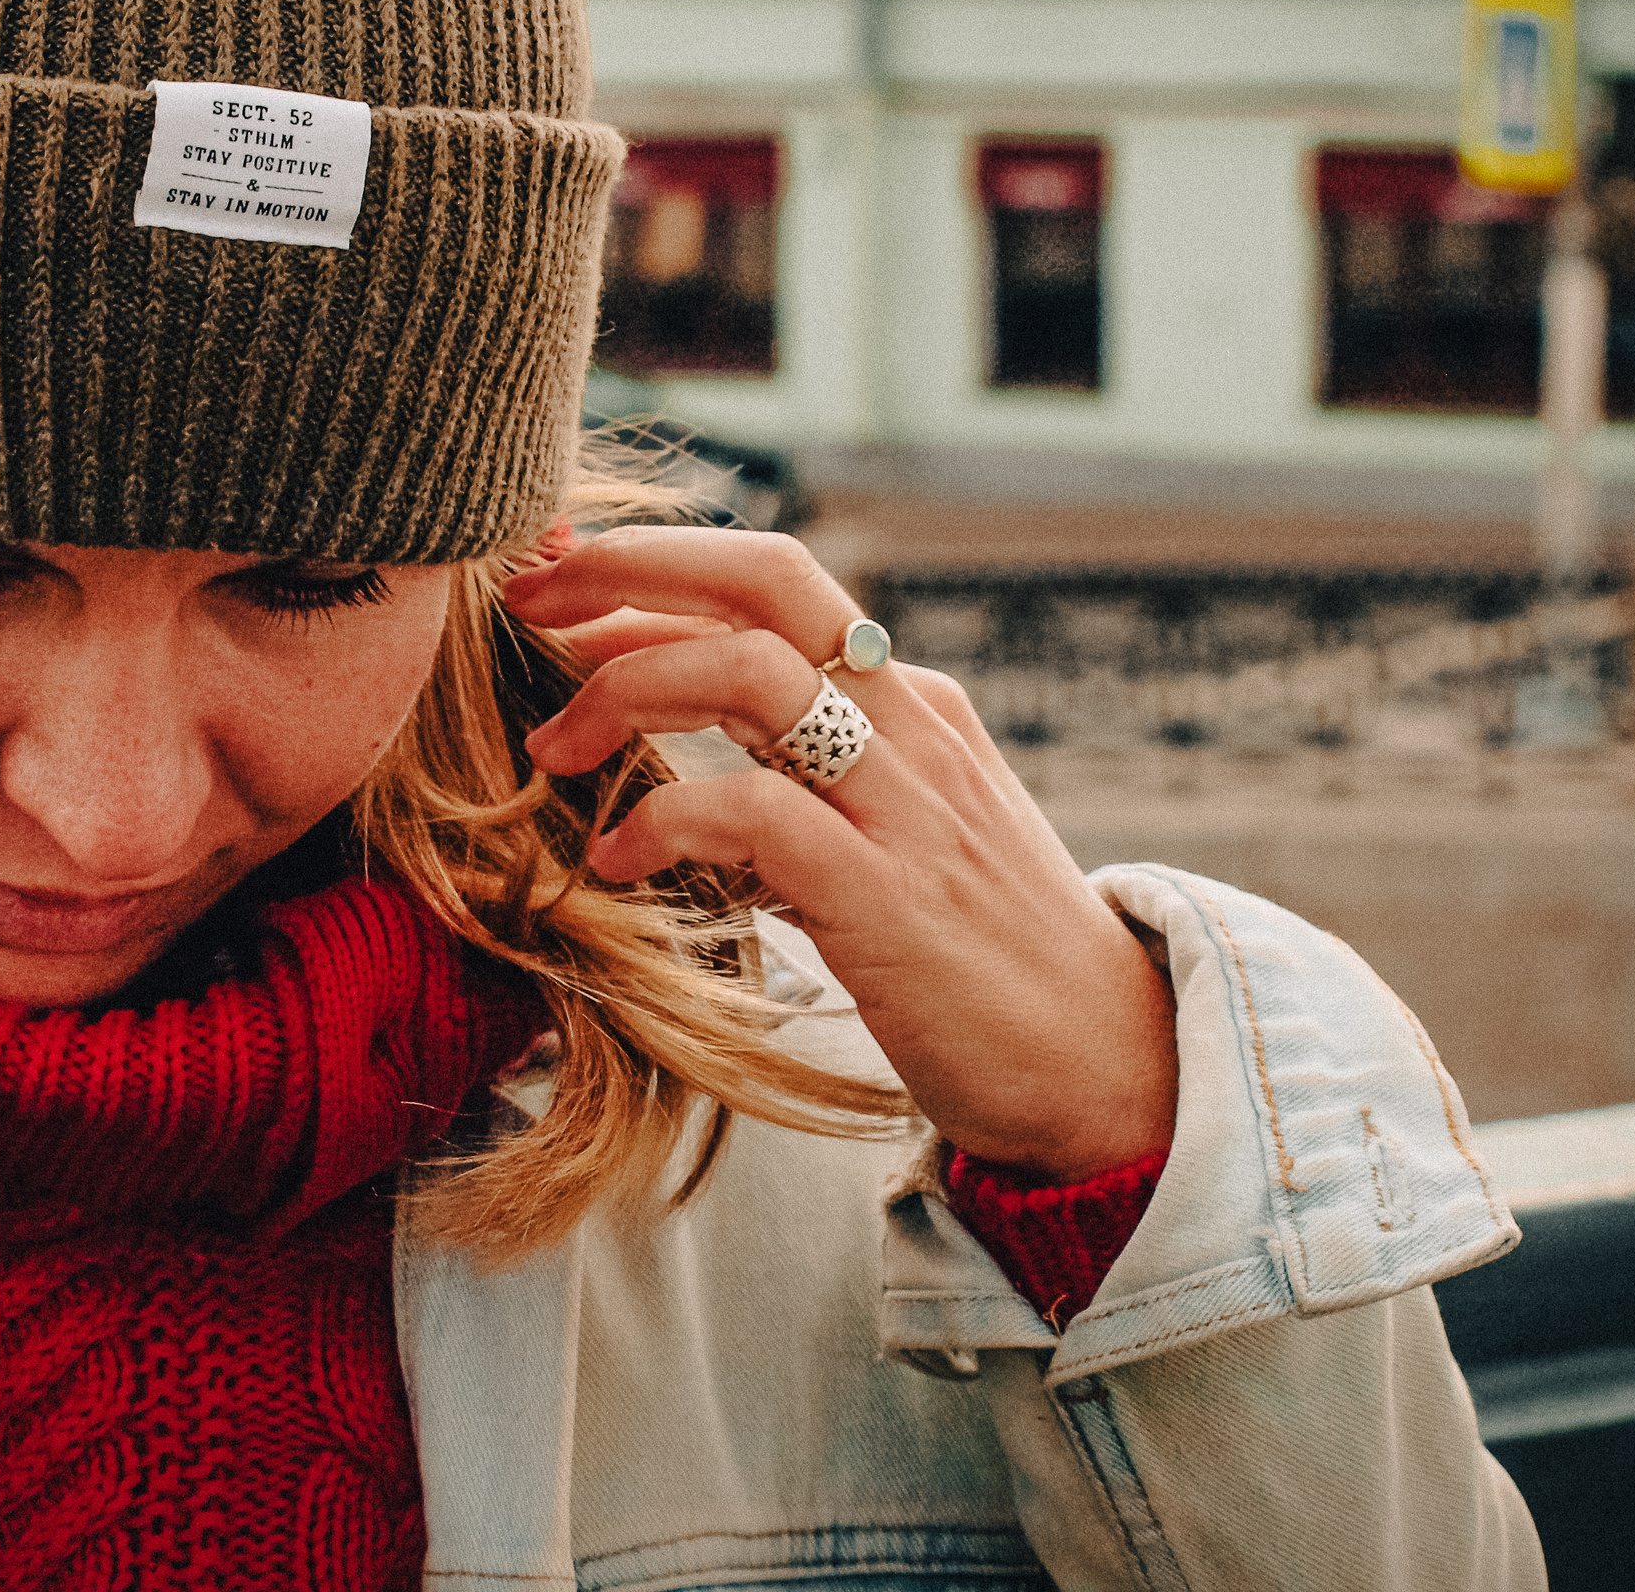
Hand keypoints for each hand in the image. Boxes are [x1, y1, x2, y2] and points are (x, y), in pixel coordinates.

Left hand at [505, 527, 1175, 1183]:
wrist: (1108, 1070)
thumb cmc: (984, 962)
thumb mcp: (896, 837)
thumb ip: (807, 786)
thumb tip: (688, 770)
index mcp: (908, 699)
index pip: (770, 583)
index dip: (654, 565)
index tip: (559, 582)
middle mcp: (910, 724)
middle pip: (762, 579)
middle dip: (627, 567)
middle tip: (525, 600)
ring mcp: (905, 805)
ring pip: (748, 673)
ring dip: (624, 691)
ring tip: (551, 755)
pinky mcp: (887, 897)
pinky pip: (755, 813)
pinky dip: (664, 820)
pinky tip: (616, 862)